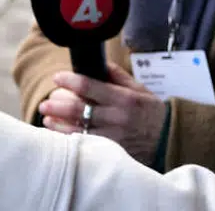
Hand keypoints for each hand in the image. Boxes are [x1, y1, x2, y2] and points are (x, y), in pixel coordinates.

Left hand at [38, 64, 167, 164]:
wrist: (170, 139)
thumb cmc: (151, 111)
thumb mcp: (138, 89)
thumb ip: (115, 76)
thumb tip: (95, 62)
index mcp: (123, 98)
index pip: (89, 87)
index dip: (69, 81)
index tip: (57, 78)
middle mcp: (117, 118)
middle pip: (79, 110)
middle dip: (57, 105)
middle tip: (45, 102)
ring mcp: (115, 137)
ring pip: (79, 130)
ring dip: (58, 124)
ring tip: (46, 118)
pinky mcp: (114, 152)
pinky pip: (87, 145)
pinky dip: (70, 139)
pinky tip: (58, 134)